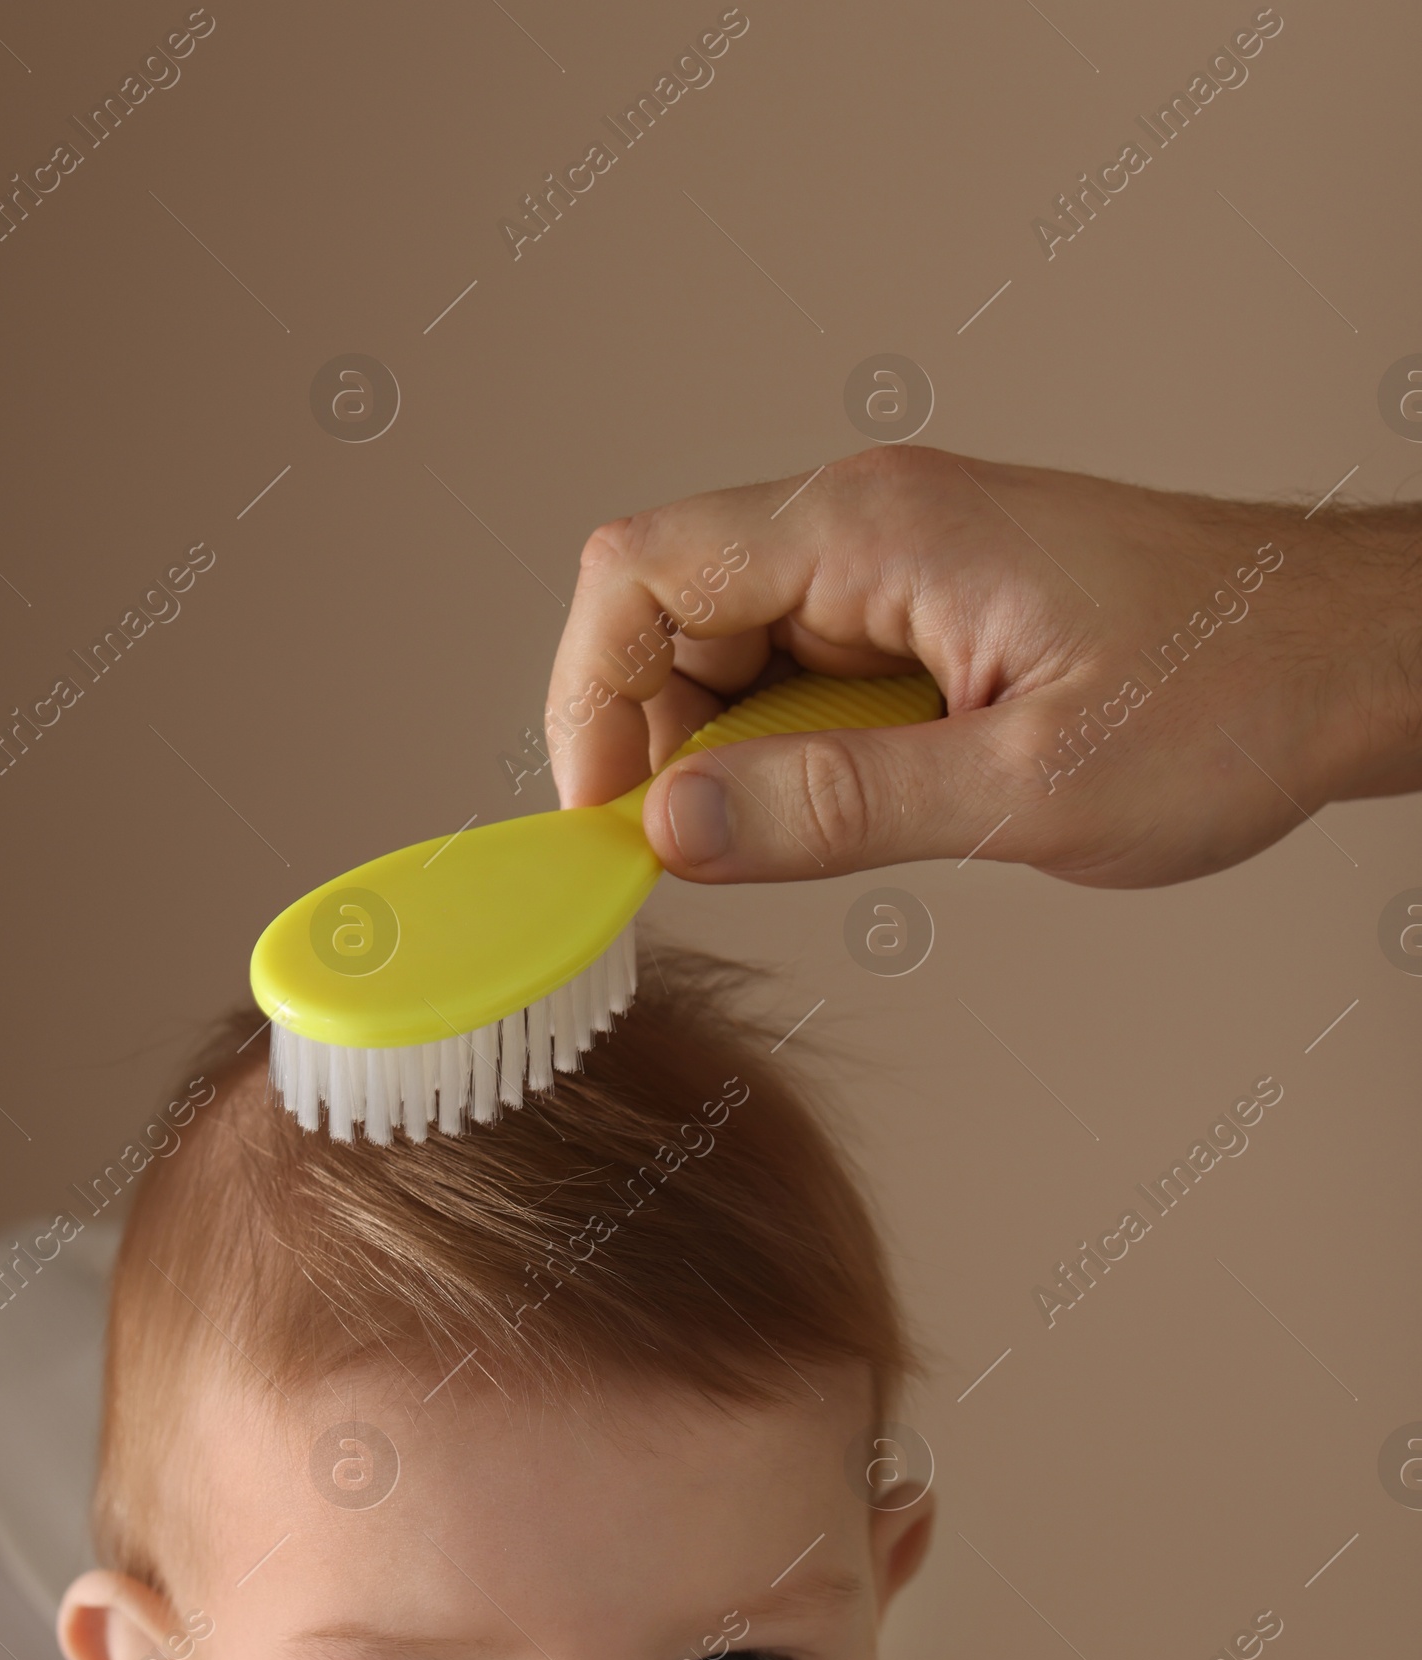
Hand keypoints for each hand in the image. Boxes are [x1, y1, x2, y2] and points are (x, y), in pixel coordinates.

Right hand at [546, 447, 1421, 887]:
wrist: (1348, 656)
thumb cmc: (1229, 698)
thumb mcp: (1024, 789)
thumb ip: (834, 810)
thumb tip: (672, 828)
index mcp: (875, 533)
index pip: (638, 572)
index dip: (590, 700)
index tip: (611, 823)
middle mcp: (869, 526)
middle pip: (666, 610)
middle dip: (652, 741)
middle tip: (701, 857)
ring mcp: (896, 562)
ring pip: (729, 649)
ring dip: (727, 754)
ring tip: (800, 838)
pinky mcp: (925, 607)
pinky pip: (802, 670)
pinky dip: (790, 751)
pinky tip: (857, 809)